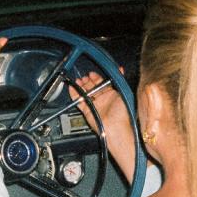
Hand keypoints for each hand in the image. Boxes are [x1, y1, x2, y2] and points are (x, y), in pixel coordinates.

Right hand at [70, 68, 138, 182]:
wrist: (116, 128)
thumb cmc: (124, 113)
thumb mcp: (124, 91)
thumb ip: (121, 79)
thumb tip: (120, 68)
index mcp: (112, 95)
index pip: (102, 84)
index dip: (97, 78)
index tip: (92, 73)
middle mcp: (103, 100)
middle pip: (92, 88)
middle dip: (87, 81)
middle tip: (83, 77)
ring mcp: (95, 106)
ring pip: (85, 94)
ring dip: (81, 87)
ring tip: (77, 81)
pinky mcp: (87, 111)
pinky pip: (79, 101)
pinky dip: (75, 95)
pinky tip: (72, 88)